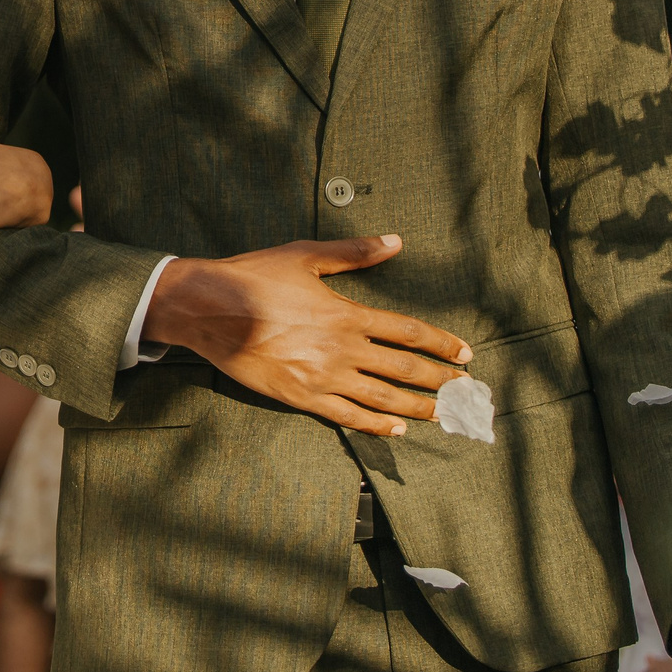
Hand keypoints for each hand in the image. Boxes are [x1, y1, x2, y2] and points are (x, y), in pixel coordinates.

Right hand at [140, 237, 471, 437]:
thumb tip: (395, 242)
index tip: (464, 353)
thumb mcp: (305, 256)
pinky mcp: (301, 397)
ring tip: (442, 414)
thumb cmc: (254, 277)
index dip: (441, 344)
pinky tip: (395, 430)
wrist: (206, 308)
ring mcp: (323, 377)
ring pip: (382, 399)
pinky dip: (375, 426)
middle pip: (404, 370)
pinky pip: (347, 417)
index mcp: (347, 314)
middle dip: (439, 380)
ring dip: (417, 408)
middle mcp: (342, 349)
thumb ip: (353, 253)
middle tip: (465, 390)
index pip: (409, 332)